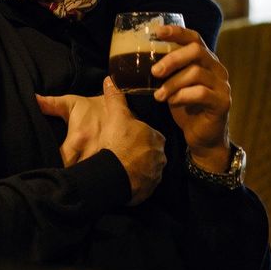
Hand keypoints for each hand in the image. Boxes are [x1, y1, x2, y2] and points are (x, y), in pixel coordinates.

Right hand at [38, 78, 165, 204]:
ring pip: (146, 168)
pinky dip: (134, 181)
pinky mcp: (147, 190)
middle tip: (121, 152)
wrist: (114, 173)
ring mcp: (155, 175)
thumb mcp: (116, 115)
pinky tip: (122, 178)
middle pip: (149, 152)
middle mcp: (160, 156)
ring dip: (136, 168)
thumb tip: (110, 79)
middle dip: (138, 152)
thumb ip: (115, 98)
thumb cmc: (117, 141)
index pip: (149, 134)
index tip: (124, 137)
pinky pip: (141, 184)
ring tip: (120, 166)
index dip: (136, 134)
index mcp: (156, 137)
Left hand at [151, 24, 230, 171]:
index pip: (193, 38)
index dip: (177, 31)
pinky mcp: (222, 102)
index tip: (157, 31)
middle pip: (196, 51)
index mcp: (203, 60)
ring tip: (158, 95)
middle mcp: (216, 68)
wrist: (201, 135)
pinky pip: (202, 93)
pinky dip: (182, 96)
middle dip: (172, 58)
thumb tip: (129, 60)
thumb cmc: (182, 105)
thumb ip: (161, 70)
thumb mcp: (170, 84)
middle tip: (154, 71)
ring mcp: (222, 85)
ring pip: (196, 73)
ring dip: (172, 83)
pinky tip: (172, 102)